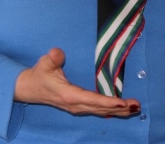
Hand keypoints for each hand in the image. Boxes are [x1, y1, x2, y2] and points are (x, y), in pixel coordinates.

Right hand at [14, 48, 139, 116]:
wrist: (29, 88)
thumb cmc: (39, 74)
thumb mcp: (44, 63)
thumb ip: (53, 58)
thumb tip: (57, 53)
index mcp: (69, 95)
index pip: (92, 99)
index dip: (107, 102)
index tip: (122, 102)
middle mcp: (75, 104)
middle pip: (100, 108)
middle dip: (119, 108)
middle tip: (136, 105)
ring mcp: (76, 107)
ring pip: (100, 111)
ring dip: (117, 111)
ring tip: (134, 108)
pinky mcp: (77, 107)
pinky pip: (97, 110)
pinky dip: (110, 111)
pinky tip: (121, 110)